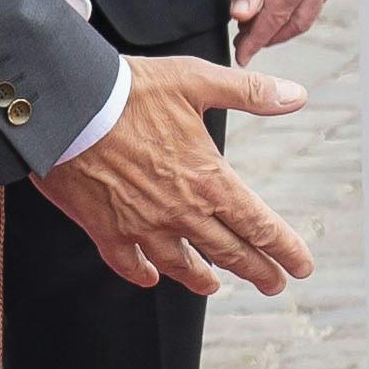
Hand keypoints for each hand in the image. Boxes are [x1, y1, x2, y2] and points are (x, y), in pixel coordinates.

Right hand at [33, 55, 314, 295]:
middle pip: (228, 252)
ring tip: (215, 287)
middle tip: (275, 284)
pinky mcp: (105, 229)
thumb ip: (250, 92)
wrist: (66, 110)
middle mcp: (181, 211)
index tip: (303, 267)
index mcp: (209, 180)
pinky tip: (151, 278)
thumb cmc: (131, 91)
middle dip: (257, 270)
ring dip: (201, 279)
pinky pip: (127, 263)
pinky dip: (141, 274)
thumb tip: (298, 95)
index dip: (284, 248)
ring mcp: (141, 226)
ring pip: (180, 265)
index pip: (258, 224)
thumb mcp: (197, 80)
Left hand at [229, 0, 338, 61]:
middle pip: (298, 20)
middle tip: (244, 44)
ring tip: (257, 31)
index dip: (257, 38)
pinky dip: (297, 10)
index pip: (277, 15)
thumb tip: (241, 17)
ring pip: (309, 11)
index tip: (241, 54)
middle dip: (271, 37)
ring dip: (285, 26)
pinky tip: (278, 11)